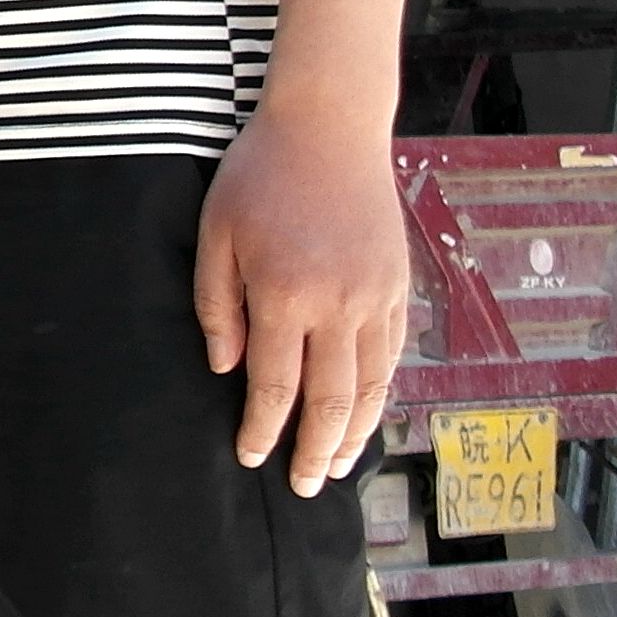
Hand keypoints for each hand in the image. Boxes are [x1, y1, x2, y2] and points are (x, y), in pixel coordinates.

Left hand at [195, 105, 410, 493]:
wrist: (330, 128)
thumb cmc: (259, 176)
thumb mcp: (216, 232)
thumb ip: (217, 304)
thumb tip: (225, 369)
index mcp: (286, 294)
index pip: (275, 385)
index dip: (263, 428)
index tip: (250, 456)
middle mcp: (339, 305)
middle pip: (331, 400)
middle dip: (316, 451)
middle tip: (304, 487)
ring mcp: (377, 298)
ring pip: (371, 386)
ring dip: (356, 434)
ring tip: (339, 466)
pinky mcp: (399, 288)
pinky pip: (392, 356)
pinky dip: (380, 394)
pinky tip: (365, 415)